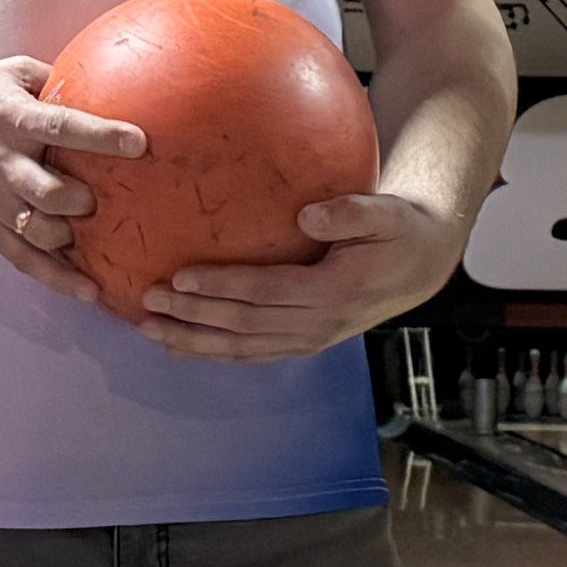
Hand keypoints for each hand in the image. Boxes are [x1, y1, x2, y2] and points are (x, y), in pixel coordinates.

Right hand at [0, 58, 145, 294]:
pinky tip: (89, 290)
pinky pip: (23, 259)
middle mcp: (0, 161)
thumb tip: (109, 82)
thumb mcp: (9, 73)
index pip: (60, 126)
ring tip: (89, 231)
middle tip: (100, 196)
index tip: (138, 142)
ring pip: (38, 232)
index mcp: (10, 118)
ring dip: (71, 237)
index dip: (100, 136)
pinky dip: (57, 278)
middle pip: (49, 194)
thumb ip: (55, 80)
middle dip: (84, 201)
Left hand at [139, 183, 463, 363]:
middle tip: (148, 300)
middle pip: (244, 325)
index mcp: (334, 292)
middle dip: (193, 316)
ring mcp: (310, 340)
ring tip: (149, 330)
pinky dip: (214, 352)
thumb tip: (308, 215)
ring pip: (242, 348)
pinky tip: (181, 346)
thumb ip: (353, 213)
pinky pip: (252, 354)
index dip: (222, 287)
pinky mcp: (304, 343)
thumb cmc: (399, 231)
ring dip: (194, 341)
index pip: (266, 293)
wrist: (419, 266)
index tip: (181, 276)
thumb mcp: (388, 214)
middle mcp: (318, 325)